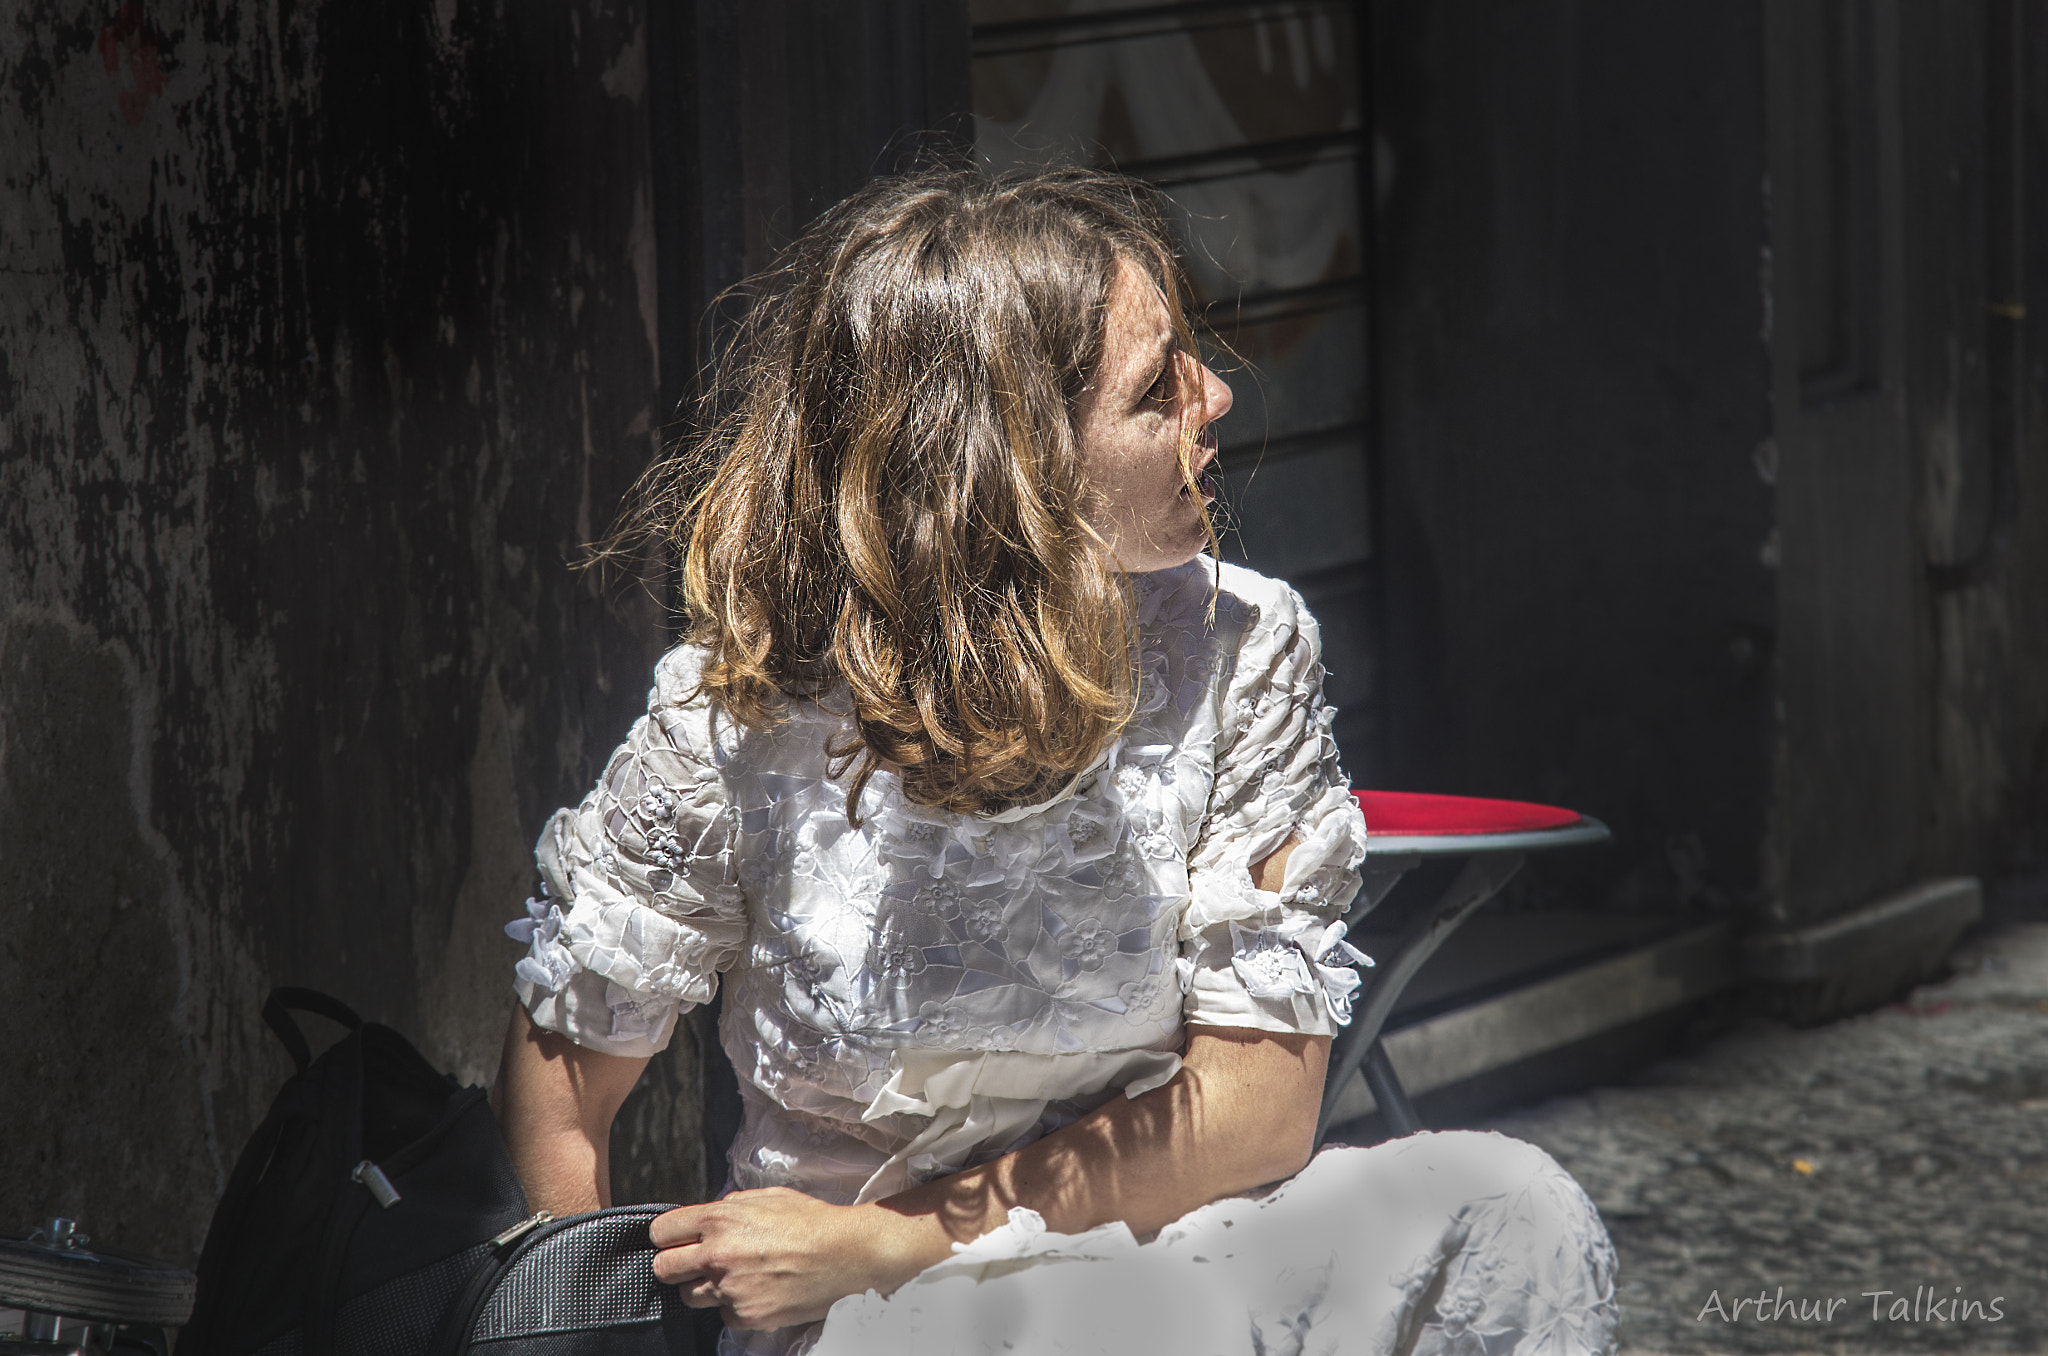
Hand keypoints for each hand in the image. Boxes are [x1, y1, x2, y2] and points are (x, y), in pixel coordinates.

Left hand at [650, 1188, 921, 1331]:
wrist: (846, 1254)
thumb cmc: (811, 1221)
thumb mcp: (766, 1197)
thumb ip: (728, 1205)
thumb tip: (706, 1216)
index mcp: (720, 1218)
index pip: (661, 1231)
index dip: (667, 1235)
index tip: (674, 1239)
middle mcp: (718, 1254)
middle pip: (664, 1269)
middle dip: (674, 1265)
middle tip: (694, 1262)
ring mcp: (730, 1289)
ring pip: (687, 1297)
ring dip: (702, 1288)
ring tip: (731, 1277)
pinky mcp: (745, 1316)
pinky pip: (722, 1315)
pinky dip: (733, 1306)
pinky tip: (756, 1291)